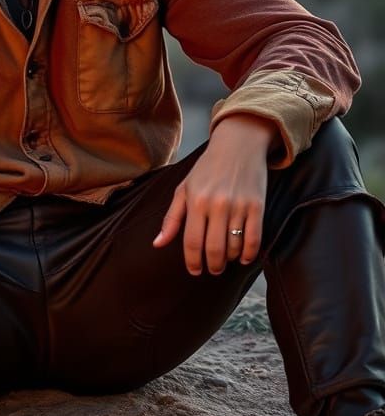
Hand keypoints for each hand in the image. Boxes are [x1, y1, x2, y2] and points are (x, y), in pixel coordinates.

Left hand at [152, 114, 275, 275]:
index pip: (191, 242)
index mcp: (195, 201)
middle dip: (212, 266)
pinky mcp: (257, 206)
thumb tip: (157, 244)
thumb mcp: (184, 188)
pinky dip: (249, 254)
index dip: (192, 262)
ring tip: (225, 258)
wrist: (238, 145)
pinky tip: (243, 256)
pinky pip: (254, 239)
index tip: (195, 271)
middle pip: (213, 249)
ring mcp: (238, 205)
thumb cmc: (207, 169)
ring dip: (229, 259)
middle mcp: (216, 204)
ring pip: (234, 247)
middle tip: (212, 269)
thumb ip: (171, 218)